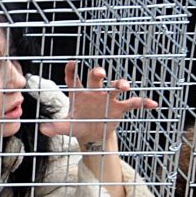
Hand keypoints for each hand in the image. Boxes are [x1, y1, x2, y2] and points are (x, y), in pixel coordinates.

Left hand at [41, 61, 156, 149]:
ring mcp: (108, 98)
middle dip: (99, 73)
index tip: (72, 62)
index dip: (71, 70)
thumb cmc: (78, 124)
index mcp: (79, 93)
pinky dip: (143, 102)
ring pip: (115, 87)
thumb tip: (43, 129)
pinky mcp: (120, 107)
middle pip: (97, 78)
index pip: (73, 79)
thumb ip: (55, 127)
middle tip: (100, 73)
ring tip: (124, 86)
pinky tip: (152, 104)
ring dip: (121, 84)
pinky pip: (133, 103)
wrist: (92, 134)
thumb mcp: (67, 126)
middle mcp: (95, 91)